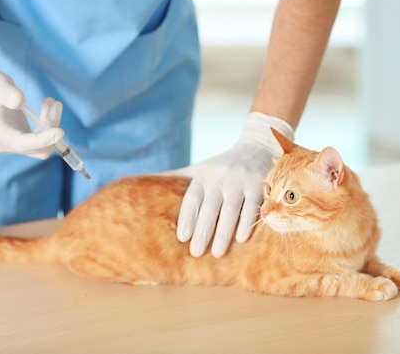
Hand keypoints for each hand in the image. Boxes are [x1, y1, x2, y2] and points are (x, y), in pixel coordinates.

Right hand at [0, 55, 63, 158]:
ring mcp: (12, 144)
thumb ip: (9, 94)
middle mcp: (4, 144)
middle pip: (36, 147)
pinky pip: (40, 140)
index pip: (23, 144)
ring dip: (51, 125)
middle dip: (50, 127)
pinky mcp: (19, 139)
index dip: (43, 140)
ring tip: (52, 102)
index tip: (60, 132)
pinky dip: (48, 125)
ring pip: (41, 145)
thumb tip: (20, 101)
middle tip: (54, 104)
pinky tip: (49, 107)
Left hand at [175, 112, 293, 257]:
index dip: (187, 217)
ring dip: (223, 232)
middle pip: (210, 206)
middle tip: (195, 253)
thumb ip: (175, 177)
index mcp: (204, 174)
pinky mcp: (260, 184)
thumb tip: (139, 182)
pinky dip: (247, 223)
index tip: (181, 238)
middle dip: (202, 231)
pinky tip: (241, 239)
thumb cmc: (223, 165)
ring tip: (216, 253)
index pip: (192, 197)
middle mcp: (221, 176)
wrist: (258, 146)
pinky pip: (252, 206)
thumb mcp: (200, 168)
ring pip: (231, 209)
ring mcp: (241, 180)